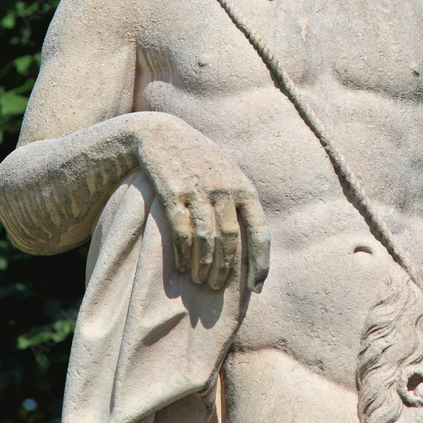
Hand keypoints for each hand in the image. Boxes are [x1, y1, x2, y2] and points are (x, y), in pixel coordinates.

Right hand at [137, 117, 269, 293]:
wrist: (162, 134)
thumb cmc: (200, 161)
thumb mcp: (228, 174)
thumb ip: (240, 202)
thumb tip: (251, 246)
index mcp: (244, 187)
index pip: (260, 231)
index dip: (260, 262)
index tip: (257, 288)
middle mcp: (224, 189)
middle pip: (231, 239)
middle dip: (225, 269)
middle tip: (217, 288)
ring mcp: (198, 190)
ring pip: (205, 239)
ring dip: (203, 265)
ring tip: (199, 282)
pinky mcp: (173, 192)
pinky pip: (181, 230)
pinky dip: (182, 252)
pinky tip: (180, 266)